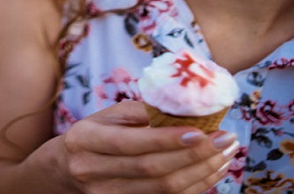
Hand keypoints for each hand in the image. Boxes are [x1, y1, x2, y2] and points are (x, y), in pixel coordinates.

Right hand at [56, 101, 237, 192]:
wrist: (67, 168)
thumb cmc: (95, 135)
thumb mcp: (108, 116)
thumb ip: (142, 112)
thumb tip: (186, 107)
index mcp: (84, 139)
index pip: (129, 143)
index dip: (166, 140)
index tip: (200, 131)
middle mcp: (91, 171)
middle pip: (150, 169)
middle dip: (193, 156)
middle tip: (225, 140)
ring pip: (162, 189)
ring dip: (201, 172)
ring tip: (226, 154)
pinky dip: (195, 186)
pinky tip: (212, 170)